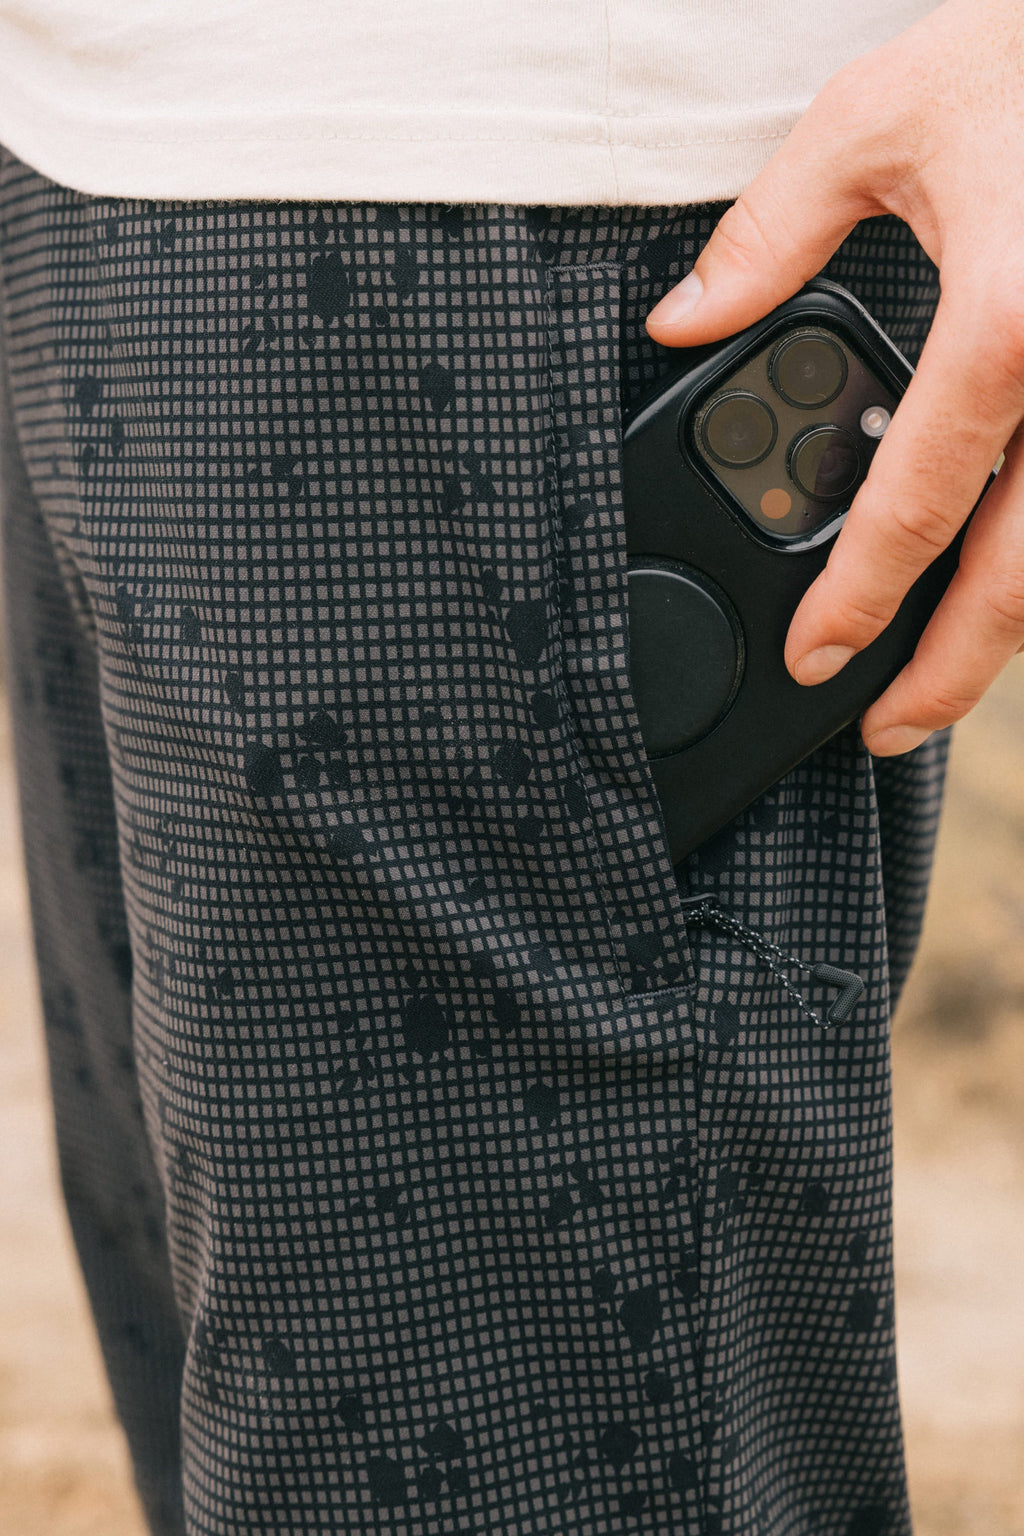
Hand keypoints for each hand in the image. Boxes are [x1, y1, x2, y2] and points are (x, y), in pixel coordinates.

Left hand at [645, 0, 1023, 755]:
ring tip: (938, 685)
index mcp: (1007, 325)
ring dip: (1002, 636)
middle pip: (1019, 576)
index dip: (859, 599)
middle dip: (950, 674)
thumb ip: (770, 231)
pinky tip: (996, 582)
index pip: (918, 506)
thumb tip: (683, 315)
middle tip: (887, 728)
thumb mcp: (882, 118)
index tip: (817, 656)